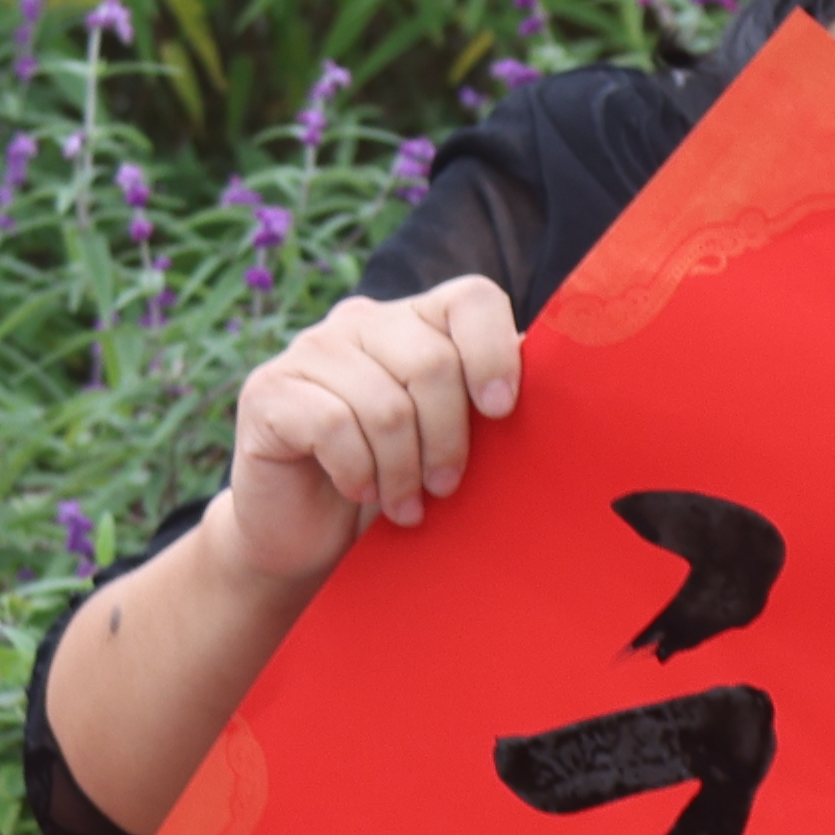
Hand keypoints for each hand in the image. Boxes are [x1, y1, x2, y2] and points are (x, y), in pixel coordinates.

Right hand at [196, 280, 530, 597]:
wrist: (305, 537)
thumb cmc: (394, 485)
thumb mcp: (450, 440)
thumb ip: (489, 401)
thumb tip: (566, 377)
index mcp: (416, 321)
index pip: (472, 297)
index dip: (495, 353)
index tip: (501, 413)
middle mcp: (361, 321)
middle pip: (432, 361)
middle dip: (449, 438)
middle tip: (446, 488)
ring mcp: (309, 350)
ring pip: (384, 403)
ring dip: (403, 470)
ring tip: (406, 506)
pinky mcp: (267, 391)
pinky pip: (332, 426)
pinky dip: (358, 473)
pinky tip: (359, 493)